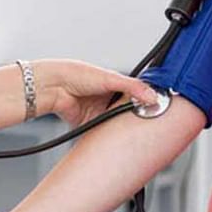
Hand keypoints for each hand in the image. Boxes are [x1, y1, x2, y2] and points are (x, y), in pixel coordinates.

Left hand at [33, 59, 157, 127]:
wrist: (54, 88)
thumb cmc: (77, 74)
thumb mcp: (110, 79)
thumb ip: (133, 87)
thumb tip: (152, 96)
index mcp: (114, 84)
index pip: (136, 94)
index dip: (146, 101)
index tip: (157, 109)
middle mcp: (107, 98)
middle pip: (127, 111)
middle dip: (135, 118)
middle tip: (148, 123)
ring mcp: (99, 112)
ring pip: (115, 124)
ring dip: (121, 127)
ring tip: (133, 132)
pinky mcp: (90, 124)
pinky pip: (102, 133)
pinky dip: (107, 135)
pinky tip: (115, 137)